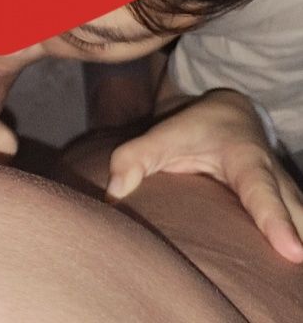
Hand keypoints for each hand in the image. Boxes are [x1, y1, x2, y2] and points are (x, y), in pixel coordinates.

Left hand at [105, 88, 302, 262]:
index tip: (293, 252)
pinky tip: (289, 280)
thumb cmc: (198, 127)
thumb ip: (136, 156)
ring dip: (300, 243)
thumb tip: (113, 191)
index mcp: (246, 159)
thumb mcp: (166, 133)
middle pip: (297, 215)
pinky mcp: (290, 211)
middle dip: (300, 238)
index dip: (276, 221)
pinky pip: (299, 230)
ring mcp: (288, 197)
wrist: (232, 113)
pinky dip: (296, 243)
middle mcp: (275, 179)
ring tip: (295, 284)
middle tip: (300, 272)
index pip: (262, 192)